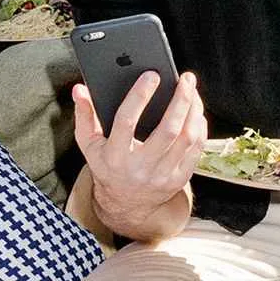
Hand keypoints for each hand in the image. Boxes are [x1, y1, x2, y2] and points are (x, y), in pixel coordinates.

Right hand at [73, 70, 207, 228]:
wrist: (125, 205)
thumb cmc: (107, 166)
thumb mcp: (89, 144)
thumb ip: (84, 114)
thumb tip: (80, 88)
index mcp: (114, 156)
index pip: (127, 122)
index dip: (139, 96)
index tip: (151, 75)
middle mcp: (139, 168)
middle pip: (166, 130)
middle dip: (180, 100)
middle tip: (186, 79)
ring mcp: (161, 176)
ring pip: (186, 138)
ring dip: (194, 110)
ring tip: (192, 91)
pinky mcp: (178, 179)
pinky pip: (196, 150)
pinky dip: (199, 127)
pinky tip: (196, 112)